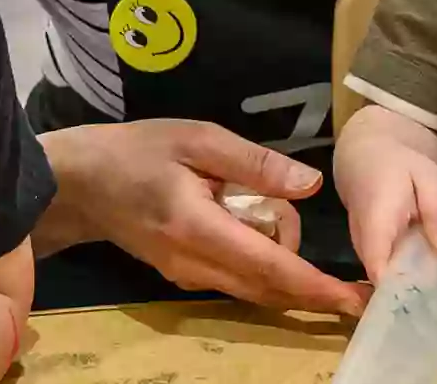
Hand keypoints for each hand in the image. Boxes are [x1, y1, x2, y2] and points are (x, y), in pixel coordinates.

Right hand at [54, 119, 371, 315]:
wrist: (81, 183)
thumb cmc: (138, 151)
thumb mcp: (199, 138)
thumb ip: (255, 163)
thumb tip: (310, 185)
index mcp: (198, 227)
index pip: (269, 266)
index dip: (316, 285)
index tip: (355, 300)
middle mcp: (194, 264)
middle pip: (268, 289)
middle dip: (310, 281)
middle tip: (330, 257)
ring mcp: (186, 277)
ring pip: (254, 288)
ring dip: (282, 264)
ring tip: (272, 213)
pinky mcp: (183, 278)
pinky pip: (237, 281)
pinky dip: (261, 264)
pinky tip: (254, 226)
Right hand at [334, 110, 436, 282]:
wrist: (364, 159)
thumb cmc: (400, 166)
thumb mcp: (427, 176)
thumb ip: (436, 208)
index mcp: (377, 221)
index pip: (379, 267)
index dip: (398, 292)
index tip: (425, 307)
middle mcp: (363, 243)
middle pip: (382, 282)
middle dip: (411, 298)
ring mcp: (362, 252)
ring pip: (383, 282)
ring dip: (409, 291)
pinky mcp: (368, 255)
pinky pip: (385, 275)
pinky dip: (405, 280)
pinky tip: (429, 281)